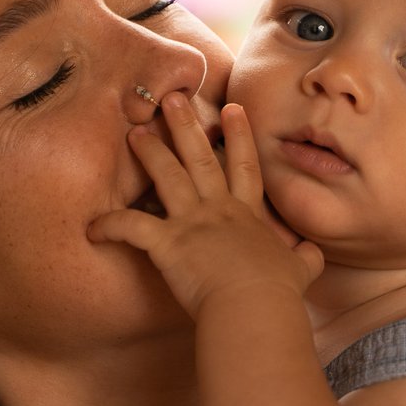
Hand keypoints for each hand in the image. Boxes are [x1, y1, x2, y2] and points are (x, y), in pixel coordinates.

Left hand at [89, 93, 323, 317]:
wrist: (254, 306)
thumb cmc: (276, 293)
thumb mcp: (299, 271)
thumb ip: (305, 258)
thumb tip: (313, 254)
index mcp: (247, 215)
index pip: (243, 167)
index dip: (238, 136)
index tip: (232, 109)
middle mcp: (218, 209)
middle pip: (200, 158)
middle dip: (185, 125)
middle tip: (171, 98)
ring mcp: (192, 222)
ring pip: (167, 177)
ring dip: (150, 153)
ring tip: (134, 131)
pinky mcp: (168, 243)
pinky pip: (132, 228)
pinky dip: (110, 226)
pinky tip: (92, 228)